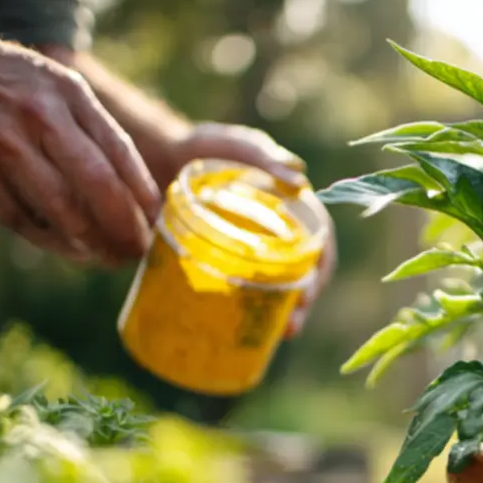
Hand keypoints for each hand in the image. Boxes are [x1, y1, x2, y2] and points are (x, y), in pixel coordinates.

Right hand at [0, 33, 160, 265]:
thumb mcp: (50, 82)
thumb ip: (89, 126)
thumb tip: (136, 188)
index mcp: (67, 93)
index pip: (120, 153)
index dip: (144, 196)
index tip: (158, 223)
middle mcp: (39, 118)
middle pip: (99, 186)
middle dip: (126, 227)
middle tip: (137, 250)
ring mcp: (4, 148)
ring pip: (65, 211)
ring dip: (93, 243)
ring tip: (108, 257)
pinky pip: (25, 222)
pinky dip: (54, 241)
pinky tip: (72, 250)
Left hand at [168, 122, 335, 337]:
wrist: (162, 157)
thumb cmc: (210, 148)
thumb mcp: (241, 146)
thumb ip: (266, 157)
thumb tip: (299, 178)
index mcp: (291, 212)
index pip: (319, 244)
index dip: (320, 270)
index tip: (310, 290)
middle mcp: (275, 239)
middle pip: (302, 277)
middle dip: (302, 304)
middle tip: (291, 324)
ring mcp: (249, 257)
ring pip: (275, 292)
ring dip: (279, 317)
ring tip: (275, 337)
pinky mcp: (221, 268)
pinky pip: (240, 296)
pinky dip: (244, 317)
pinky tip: (239, 334)